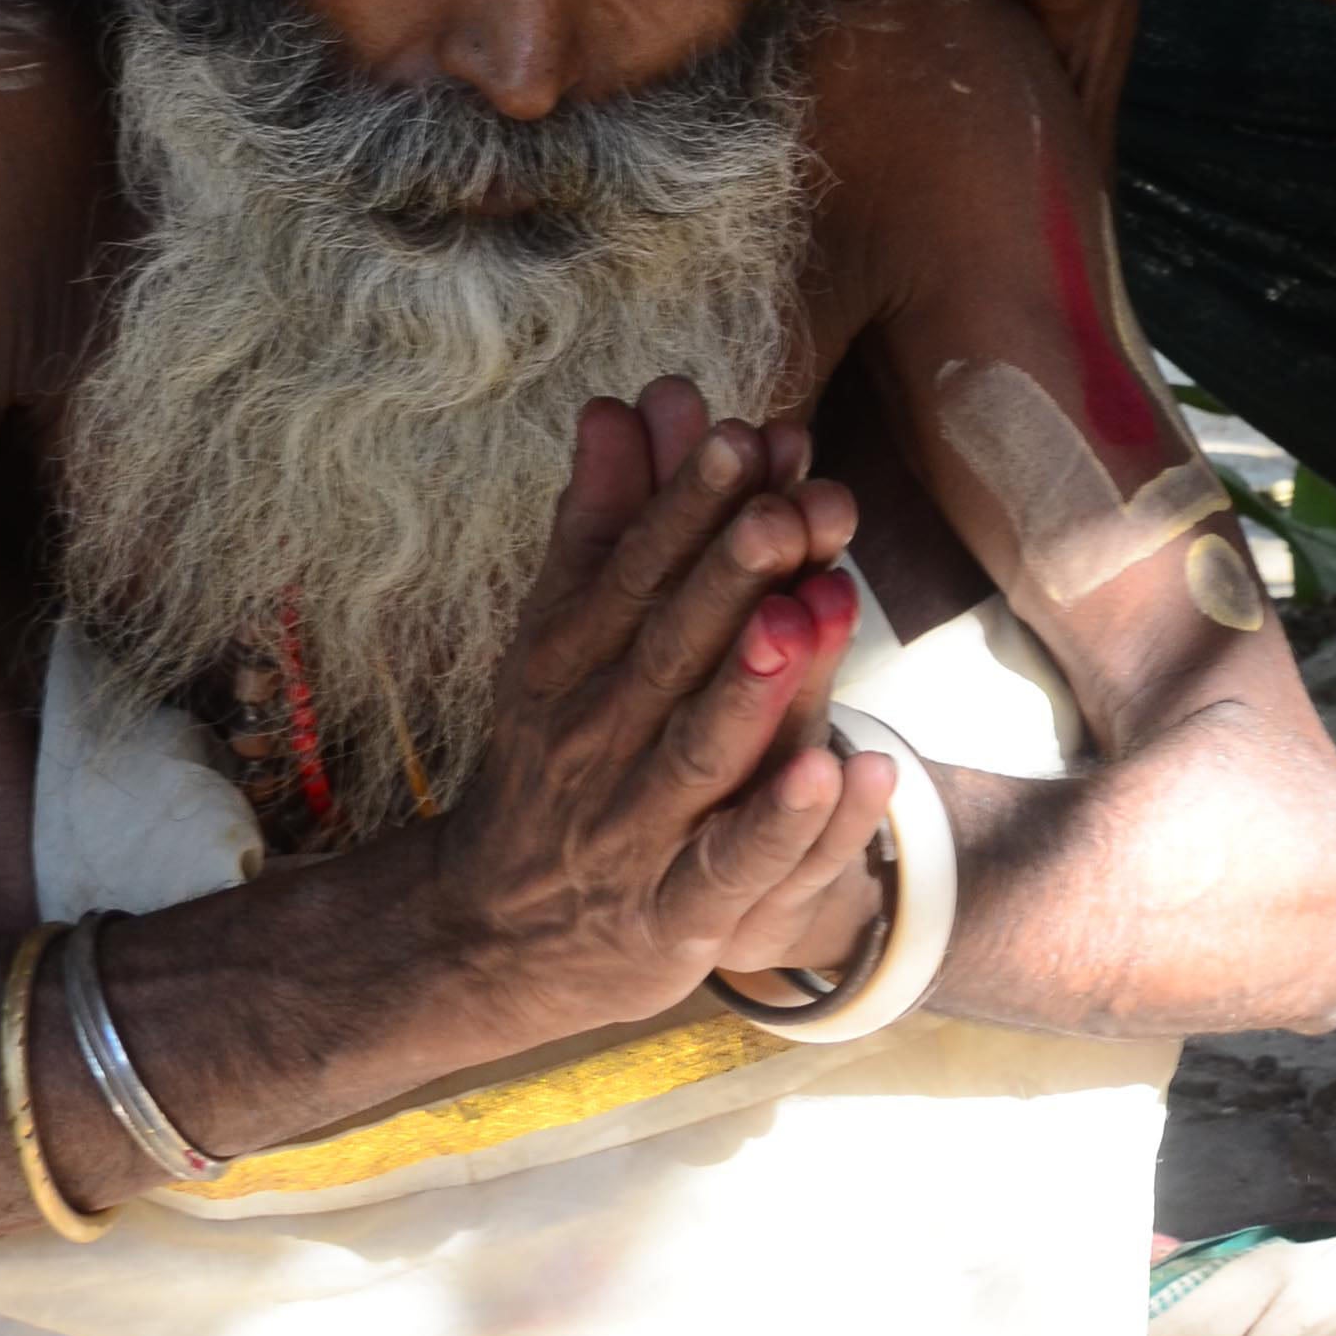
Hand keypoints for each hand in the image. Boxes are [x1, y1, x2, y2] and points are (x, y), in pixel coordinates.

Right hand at [430, 375, 897, 1056]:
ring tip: (810, 615)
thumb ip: (603, 523)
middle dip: (730, 575)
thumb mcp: (560, 636)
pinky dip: (782, 824)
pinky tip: (843, 770)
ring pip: (700, 750)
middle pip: (670, 649)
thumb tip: (620, 401)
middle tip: (790, 503)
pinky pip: (731, 866)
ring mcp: (634, 828)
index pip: (633, 573)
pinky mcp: (675, 913)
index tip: (744, 434)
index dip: (689, 507)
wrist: (492, 933)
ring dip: (755, 687)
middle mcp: (596, 737)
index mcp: (569, 661)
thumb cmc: (553, 752)